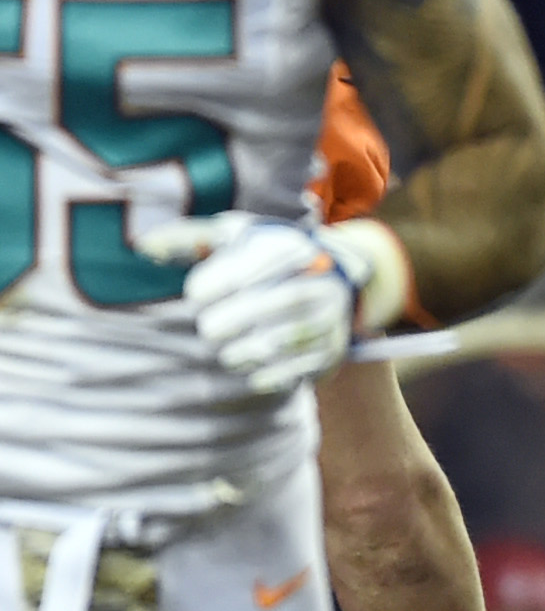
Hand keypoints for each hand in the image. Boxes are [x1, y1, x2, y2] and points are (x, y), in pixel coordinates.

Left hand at [140, 212, 409, 393]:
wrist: (334, 282)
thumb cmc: (265, 257)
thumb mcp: (235, 236)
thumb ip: (190, 238)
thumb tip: (143, 246)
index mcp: (290, 247)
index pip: (254, 263)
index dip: (214, 282)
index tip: (197, 293)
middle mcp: (316, 280)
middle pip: (272, 302)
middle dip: (231, 320)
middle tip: (209, 328)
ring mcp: (328, 317)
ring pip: (280, 339)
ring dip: (245, 350)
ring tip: (228, 351)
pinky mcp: (329, 350)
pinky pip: (294, 369)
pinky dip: (268, 374)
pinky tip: (251, 369)